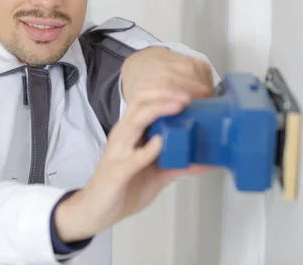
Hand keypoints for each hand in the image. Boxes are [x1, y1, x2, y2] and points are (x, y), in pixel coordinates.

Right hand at [54, 46, 215, 242]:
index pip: (145, 100)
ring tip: (179, 107)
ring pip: (135, 121)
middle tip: (188, 97)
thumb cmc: (123, 187)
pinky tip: (161, 143)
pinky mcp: (117, 171)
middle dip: (165, 94)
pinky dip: (148, 148)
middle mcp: (123, 136)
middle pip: (139, 102)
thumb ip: (178, 164)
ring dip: (159, 110)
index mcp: (131, 132)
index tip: (191, 93)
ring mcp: (118, 152)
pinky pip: (133, 156)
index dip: (167, 92)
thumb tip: (206, 161)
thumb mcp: (156, 174)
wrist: (96, 210)